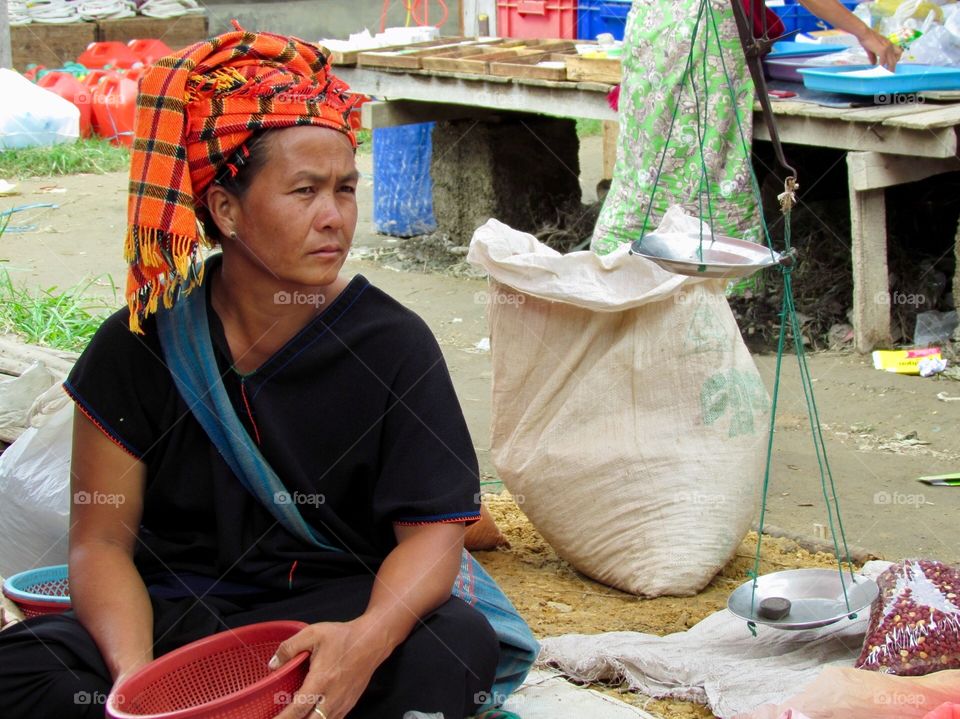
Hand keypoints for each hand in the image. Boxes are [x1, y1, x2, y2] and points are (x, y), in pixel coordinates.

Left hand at [271, 620, 386, 718]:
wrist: (372, 641)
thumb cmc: (343, 637)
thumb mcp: (313, 633)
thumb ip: (289, 648)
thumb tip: (272, 665)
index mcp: (321, 680)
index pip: (297, 710)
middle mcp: (332, 698)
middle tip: (279, 718)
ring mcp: (342, 704)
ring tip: (293, 715)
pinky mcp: (348, 705)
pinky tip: (308, 714)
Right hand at [858, 29, 902, 70]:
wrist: (864, 33)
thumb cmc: (867, 39)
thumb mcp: (871, 49)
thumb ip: (873, 57)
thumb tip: (874, 64)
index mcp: (889, 44)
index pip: (898, 52)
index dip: (896, 59)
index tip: (891, 65)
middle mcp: (890, 46)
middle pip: (896, 59)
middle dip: (893, 67)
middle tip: (890, 73)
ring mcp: (887, 48)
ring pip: (892, 61)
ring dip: (889, 69)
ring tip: (886, 74)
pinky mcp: (882, 50)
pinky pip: (884, 61)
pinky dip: (882, 67)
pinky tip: (879, 70)